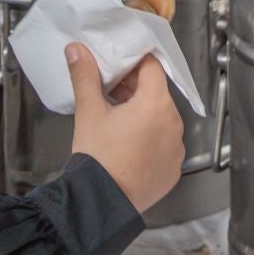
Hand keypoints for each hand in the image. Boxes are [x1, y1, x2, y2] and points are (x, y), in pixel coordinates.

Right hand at [66, 42, 184, 214]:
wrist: (100, 203)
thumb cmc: (98, 158)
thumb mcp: (89, 112)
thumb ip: (85, 76)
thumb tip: (77, 51)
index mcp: (156, 104)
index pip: (151, 68)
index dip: (134, 63)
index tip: (119, 66)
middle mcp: (173, 124)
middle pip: (157, 94)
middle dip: (135, 89)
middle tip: (110, 91)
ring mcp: (176, 149)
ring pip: (161, 119)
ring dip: (143, 114)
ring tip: (116, 120)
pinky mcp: (173, 169)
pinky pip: (164, 145)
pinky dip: (150, 140)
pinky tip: (128, 144)